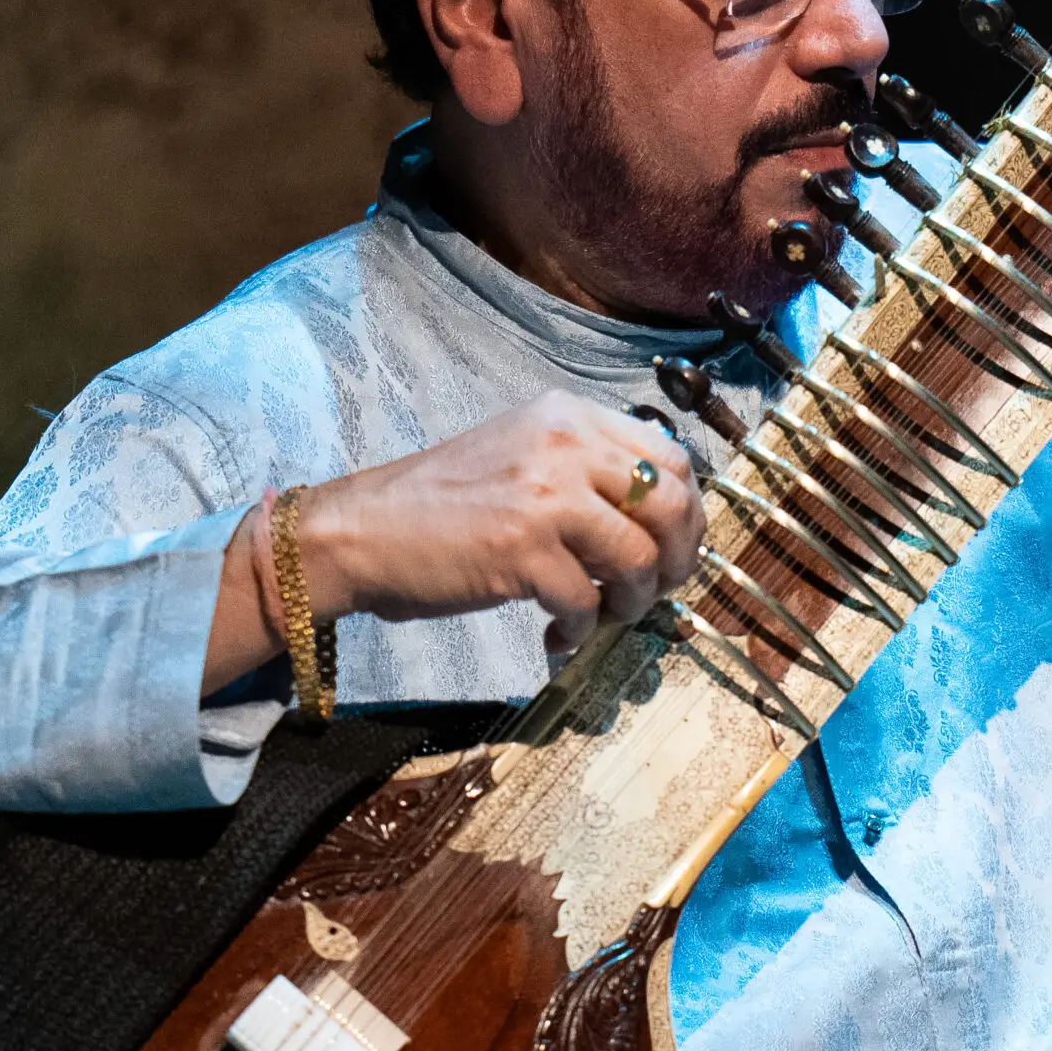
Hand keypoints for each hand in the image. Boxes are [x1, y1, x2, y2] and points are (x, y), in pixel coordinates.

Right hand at [285, 390, 704, 657]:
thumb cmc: (444, 504)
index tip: (672, 549)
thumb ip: (586, 469)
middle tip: (652, 591)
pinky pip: (586, 602)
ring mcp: (544, 494)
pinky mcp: (521, 549)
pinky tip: (556, 635)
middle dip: (675, 560)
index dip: (686, 513)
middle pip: (670, 504)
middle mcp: (565, 443)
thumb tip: (660, 520)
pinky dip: (579, 631)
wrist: (364, 529)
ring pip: (639, 557)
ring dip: (631, 601)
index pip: (672, 457)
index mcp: (569, 415)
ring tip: (602, 617)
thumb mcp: (523, 454)